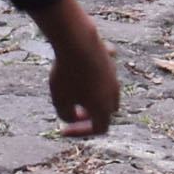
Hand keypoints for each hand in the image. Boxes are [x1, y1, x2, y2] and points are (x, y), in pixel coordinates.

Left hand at [38, 0, 119, 135]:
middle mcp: (113, 93)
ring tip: (73, 90)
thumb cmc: (67, 74)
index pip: (99, 129)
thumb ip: (66, 115)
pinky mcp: (108, 59)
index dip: (81, 132)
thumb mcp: (60, 101)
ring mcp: (113, 75)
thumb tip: (73, 116)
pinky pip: (102, 70)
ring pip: (105, 90)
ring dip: (92, 95)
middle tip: (74, 110)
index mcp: (104, 108)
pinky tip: (82, 66)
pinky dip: (93, 73)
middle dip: (91, 114)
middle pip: (106, 111)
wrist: (78, 41)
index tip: (63, 130)